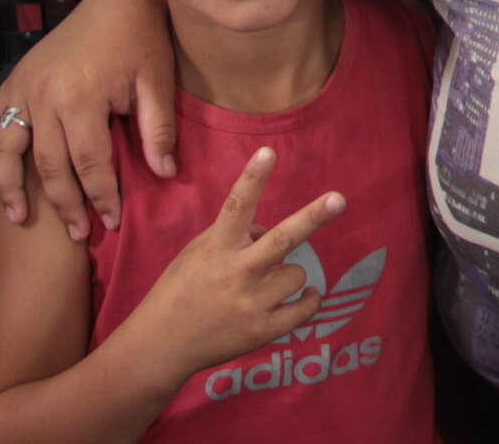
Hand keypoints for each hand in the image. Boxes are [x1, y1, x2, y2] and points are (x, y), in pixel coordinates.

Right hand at [0, 0, 179, 237]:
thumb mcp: (157, 81)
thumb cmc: (143, 39)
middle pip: (47, 165)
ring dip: (10, 187)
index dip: (101, 196)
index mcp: (81, 98)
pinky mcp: (14, 79)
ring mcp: (23, 87)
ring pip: (6, 149)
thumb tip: (165, 174)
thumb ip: (158, 129)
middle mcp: (44, 96)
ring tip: (19, 219)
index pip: (89, 164)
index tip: (111, 223)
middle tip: (77, 234)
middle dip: (63, 203)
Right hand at [123, 148, 342, 382]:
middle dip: (312, 217)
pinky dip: (310, 300)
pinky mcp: (261, 331)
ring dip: (289, 275)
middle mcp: (235, 273)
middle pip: (281, 240)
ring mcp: (249, 304)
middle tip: (339, 199)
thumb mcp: (196, 254)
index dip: (252, 178)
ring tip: (266, 286)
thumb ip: (231, 235)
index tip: (268, 151)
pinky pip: (304, 309)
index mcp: (216, 248)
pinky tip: (306, 297)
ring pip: (296, 274)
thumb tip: (266, 230)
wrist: (159, 347)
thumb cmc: (179, 291)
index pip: (236, 206)